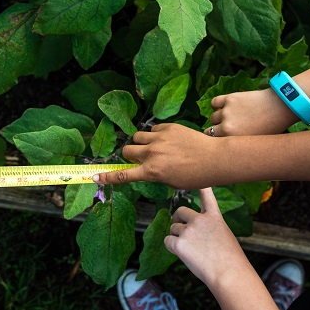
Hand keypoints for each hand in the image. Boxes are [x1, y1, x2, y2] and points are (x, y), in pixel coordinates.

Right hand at [94, 123, 219, 188]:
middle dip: (130, 154)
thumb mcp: (172, 182)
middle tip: (139, 156)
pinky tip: (168, 139)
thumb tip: (148, 168)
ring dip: (141, 142)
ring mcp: (159, 139)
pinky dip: (156, 134)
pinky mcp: (168, 128)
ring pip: (138, 137)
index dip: (107, 177)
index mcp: (151, 172)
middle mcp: (151, 154)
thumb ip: (156, 174)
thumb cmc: (195, 176)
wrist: (214, 159)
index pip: (123, 175)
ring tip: (153, 146)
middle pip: (127, 150)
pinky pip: (153, 129)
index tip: (95, 176)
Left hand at [164, 188, 250, 287]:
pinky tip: (182, 254)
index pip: (206, 196)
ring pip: (173, 228)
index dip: (200, 186)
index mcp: (214, 217)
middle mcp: (200, 220)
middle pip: (180, 211)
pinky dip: (171, 247)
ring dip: (176, 237)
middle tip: (181, 231)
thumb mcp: (224, 237)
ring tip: (190, 250)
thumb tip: (195, 234)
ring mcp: (188, 230)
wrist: (228, 274)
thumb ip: (209, 229)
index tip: (196, 177)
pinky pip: (167, 241)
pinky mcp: (179, 243)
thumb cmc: (231, 260)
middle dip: (177, 220)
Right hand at [205, 89, 296, 136]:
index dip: (217, 141)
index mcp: (232, 139)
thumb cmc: (271, 127)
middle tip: (225, 129)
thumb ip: (238, 143)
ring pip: (213, 116)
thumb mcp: (254, 141)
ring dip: (218, 118)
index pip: (214, 141)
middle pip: (211, 129)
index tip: (221, 139)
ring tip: (229, 118)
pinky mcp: (229, 98)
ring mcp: (227, 111)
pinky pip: (214, 102)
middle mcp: (226, 126)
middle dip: (217, 130)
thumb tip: (227, 146)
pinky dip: (216, 105)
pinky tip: (224, 107)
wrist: (280, 107)